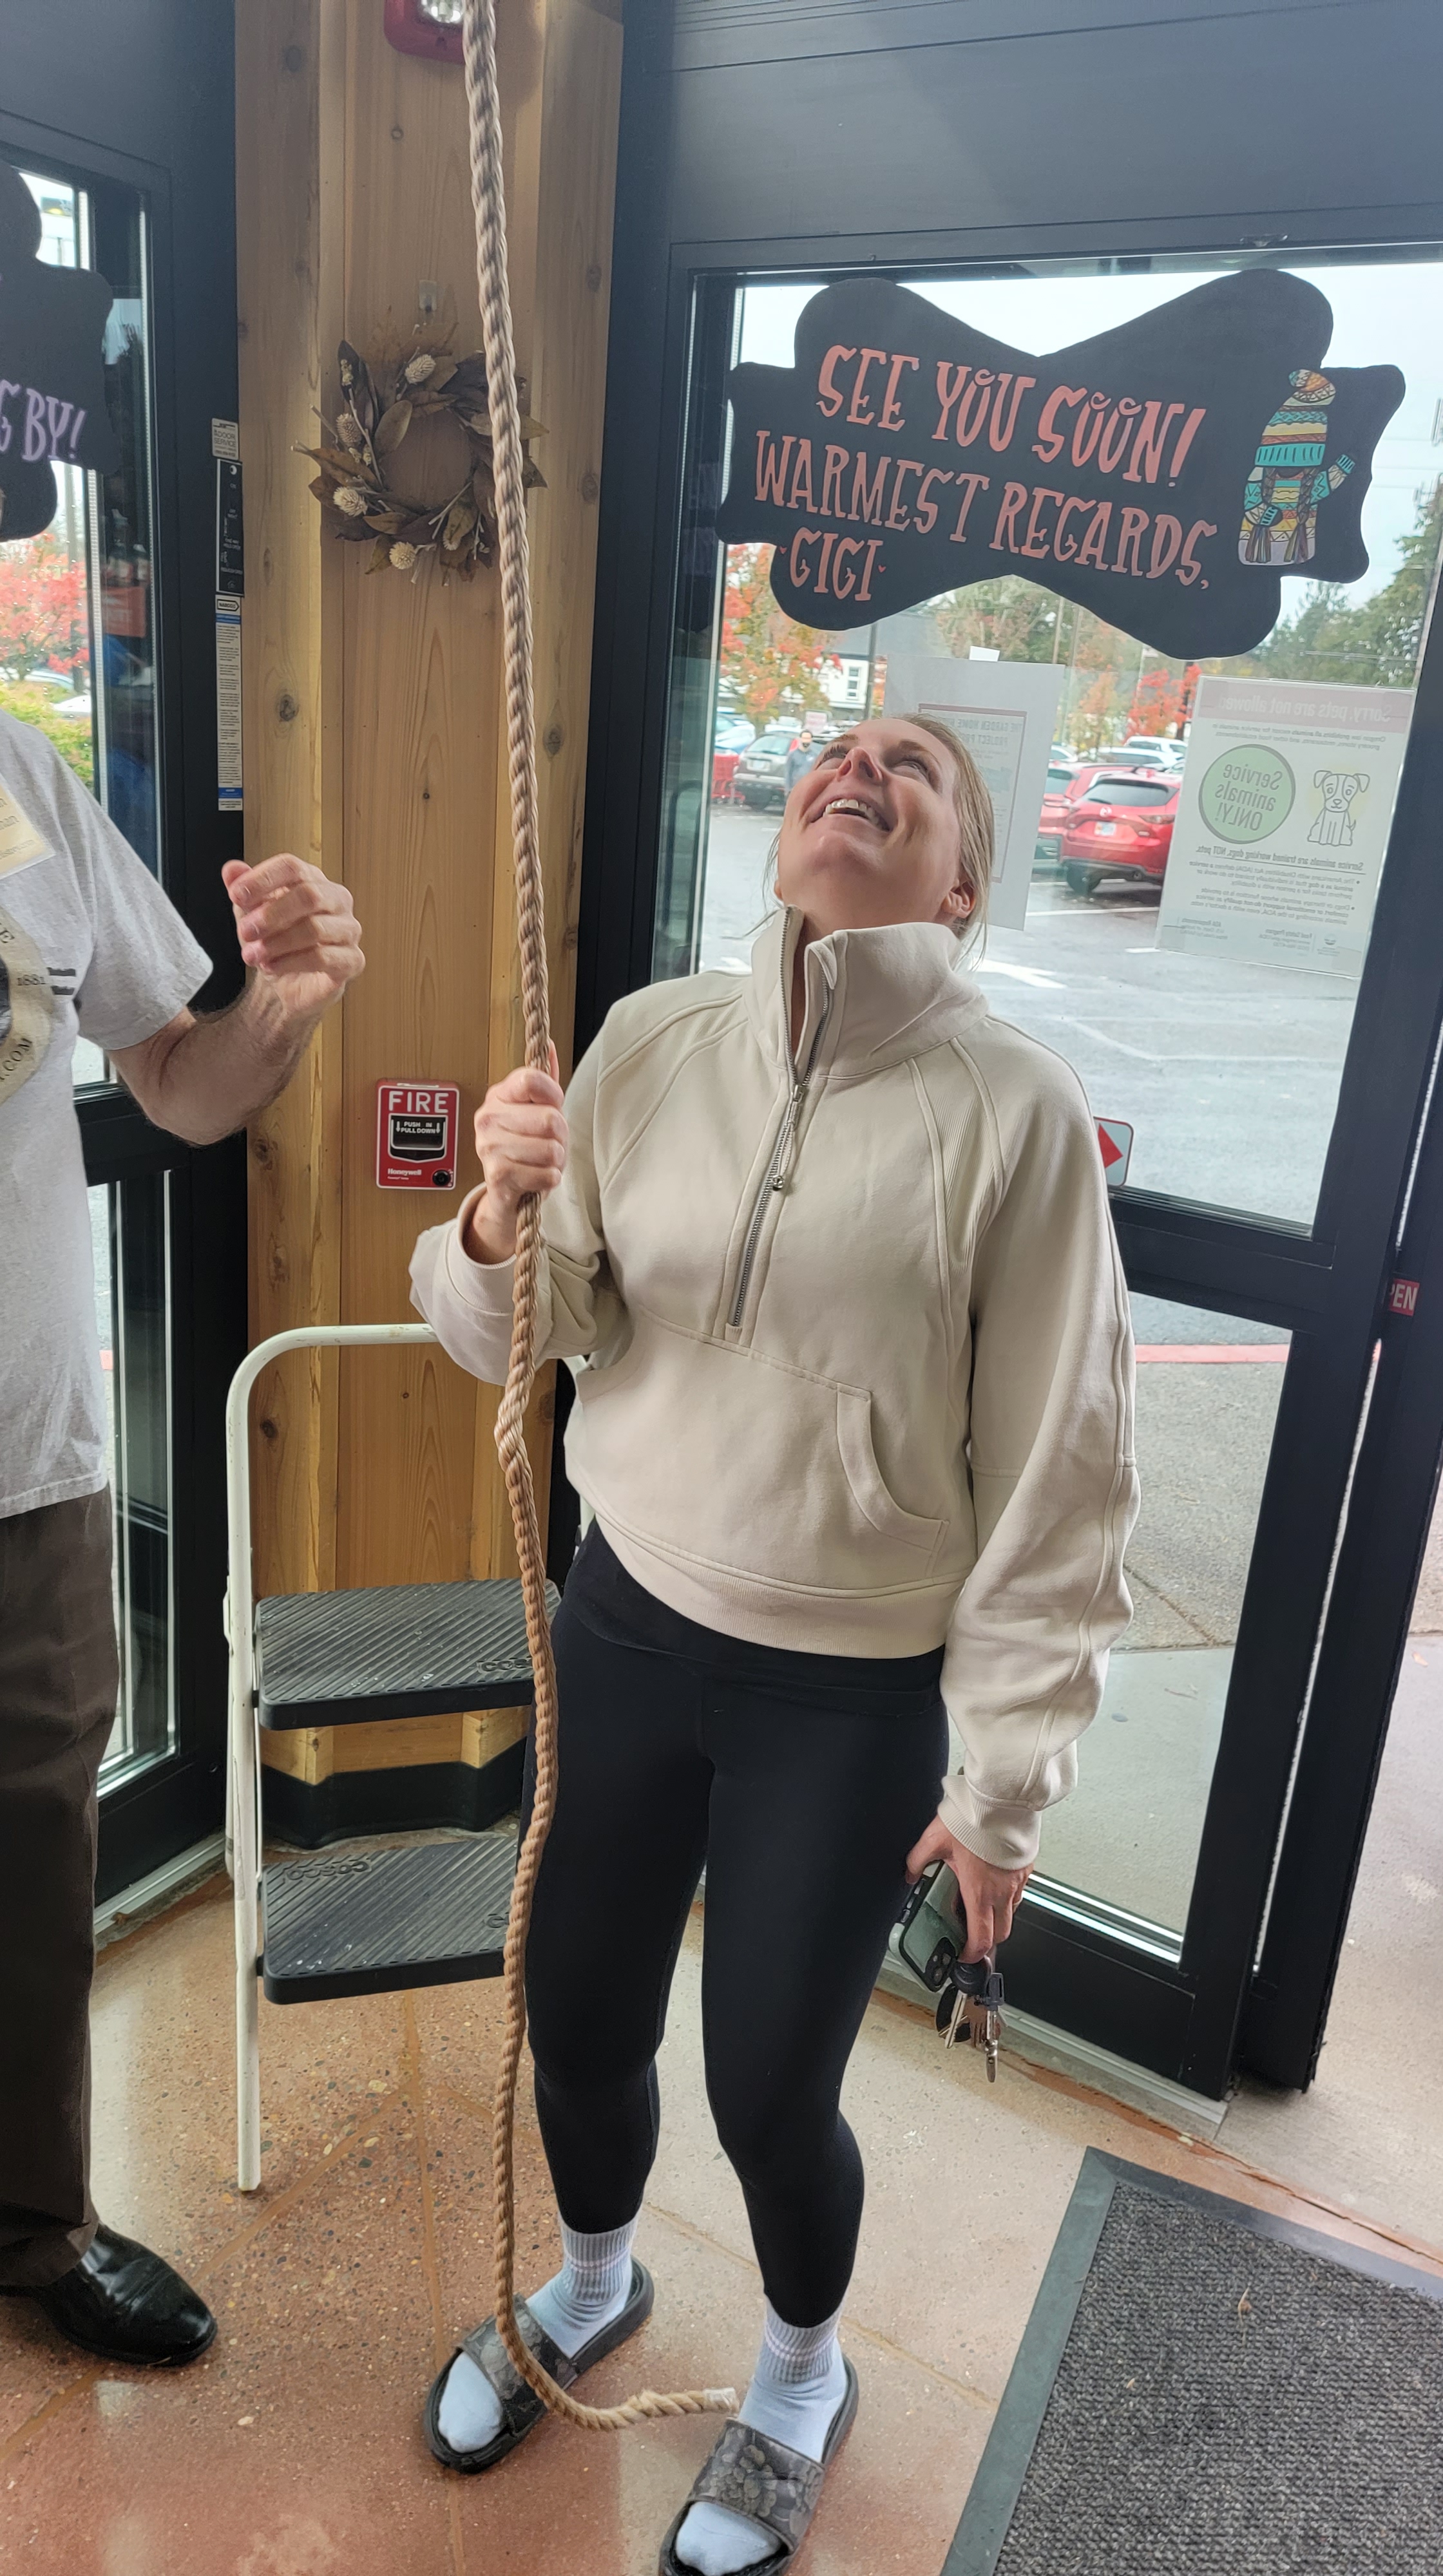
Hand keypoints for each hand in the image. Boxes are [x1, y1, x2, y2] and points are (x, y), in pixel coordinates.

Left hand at [222, 856, 363, 1020]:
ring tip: (253, 955)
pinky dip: (290, 962)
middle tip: (245, 931)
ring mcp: (348, 929)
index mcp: (313, 880)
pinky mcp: (352, 960)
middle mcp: (337, 900)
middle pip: (309, 895)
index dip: (262, 879)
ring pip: (315, 928)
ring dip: (277, 943)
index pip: (292, 867)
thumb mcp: (251, 914)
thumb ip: (243, 890)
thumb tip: (231, 870)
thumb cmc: (274, 941)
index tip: (236, 896)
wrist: (288, 983)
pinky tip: (270, 967)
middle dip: (271, 915)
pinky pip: (322, 958)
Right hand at [463, 1046, 565, 1263]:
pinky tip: (536, 1177)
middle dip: (560, 1136)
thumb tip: (550, 1046)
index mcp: (499, 1095)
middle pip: (550, 1119)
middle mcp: (488, 1118)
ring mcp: (489, 1147)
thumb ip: (544, 1081)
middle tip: (548, 1143)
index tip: (552, 1107)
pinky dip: (550, 1179)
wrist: (506, 1192)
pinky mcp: (498, 1176)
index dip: (554, 1095)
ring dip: (556, 1161)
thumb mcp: (536, 1110)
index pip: (532, 1079)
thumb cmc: (526, 1147)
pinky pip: (546, 1174)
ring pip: (551, 1149)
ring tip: (541, 1161)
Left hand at [905, 1815, 1031, 1963]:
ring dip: (998, 1918)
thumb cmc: (972, 1817)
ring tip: (981, 1906)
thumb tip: (910, 1874)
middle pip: (1001, 1934)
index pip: (982, 1938)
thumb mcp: (934, 1839)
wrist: (1001, 1798)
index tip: (963, 1953)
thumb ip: (918, 1861)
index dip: (972, 1953)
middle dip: (987, 1941)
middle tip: (971, 1935)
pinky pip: (1019, 1892)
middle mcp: (1002, 1891)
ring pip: (1012, 1913)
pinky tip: (994, 1884)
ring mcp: (1017, 1880)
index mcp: (979, 1891)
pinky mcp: (1026, 1867)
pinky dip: (1008, 1898)